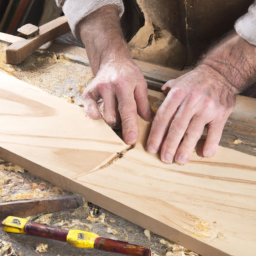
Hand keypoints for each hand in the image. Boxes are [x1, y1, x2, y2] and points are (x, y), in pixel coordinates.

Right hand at [78, 6, 151, 144]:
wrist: (112, 60)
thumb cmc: (128, 73)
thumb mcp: (141, 84)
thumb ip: (144, 103)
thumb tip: (148, 121)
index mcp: (124, 85)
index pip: (128, 110)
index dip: (130, 126)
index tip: (131, 140)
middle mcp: (108, 87)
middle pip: (112, 117)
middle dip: (121, 125)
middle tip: (126, 120)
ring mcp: (96, 90)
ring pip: (102, 116)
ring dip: (111, 121)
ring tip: (117, 113)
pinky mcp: (88, 93)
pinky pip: (89, 110)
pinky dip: (95, 116)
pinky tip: (102, 114)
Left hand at [147, 65, 235, 163]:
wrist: (221, 72)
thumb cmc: (195, 80)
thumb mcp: (177, 82)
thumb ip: (163, 96)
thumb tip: (152, 107)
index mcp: (177, 94)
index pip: (163, 117)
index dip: (156, 135)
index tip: (151, 148)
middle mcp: (191, 100)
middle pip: (177, 127)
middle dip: (169, 145)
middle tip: (165, 159)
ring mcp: (207, 107)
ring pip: (194, 132)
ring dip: (186, 148)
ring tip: (180, 160)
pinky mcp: (222, 113)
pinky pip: (215, 132)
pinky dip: (210, 144)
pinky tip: (204, 154)